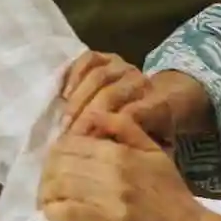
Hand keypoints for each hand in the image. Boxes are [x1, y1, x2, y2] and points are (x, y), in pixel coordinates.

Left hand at [40, 111, 213, 220]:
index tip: (54, 163)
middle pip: (61, 164)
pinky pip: (69, 213)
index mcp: (120, 151)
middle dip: (47, 173)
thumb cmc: (172, 193)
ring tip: (46, 200)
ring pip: (61, 187)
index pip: (71, 143)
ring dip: (46, 193)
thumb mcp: (154, 152)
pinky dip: (54, 212)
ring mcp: (110, 199)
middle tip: (46, 184)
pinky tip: (51, 214)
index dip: (56, 152)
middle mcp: (112, 171)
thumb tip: (94, 114)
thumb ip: (125, 128)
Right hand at [62, 55, 210, 143]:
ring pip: (97, 76)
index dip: (106, 131)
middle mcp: (139, 81)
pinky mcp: (106, 57)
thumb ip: (137, 151)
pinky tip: (64, 95)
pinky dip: (74, 75)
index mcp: (156, 103)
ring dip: (78, 100)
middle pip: (110, 94)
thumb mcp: (150, 147)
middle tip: (70, 137)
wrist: (155, 100)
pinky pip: (88, 59)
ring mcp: (122, 66)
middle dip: (87, 117)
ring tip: (65, 121)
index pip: (129, 115)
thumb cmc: (148, 131)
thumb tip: (115, 162)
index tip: (88, 148)